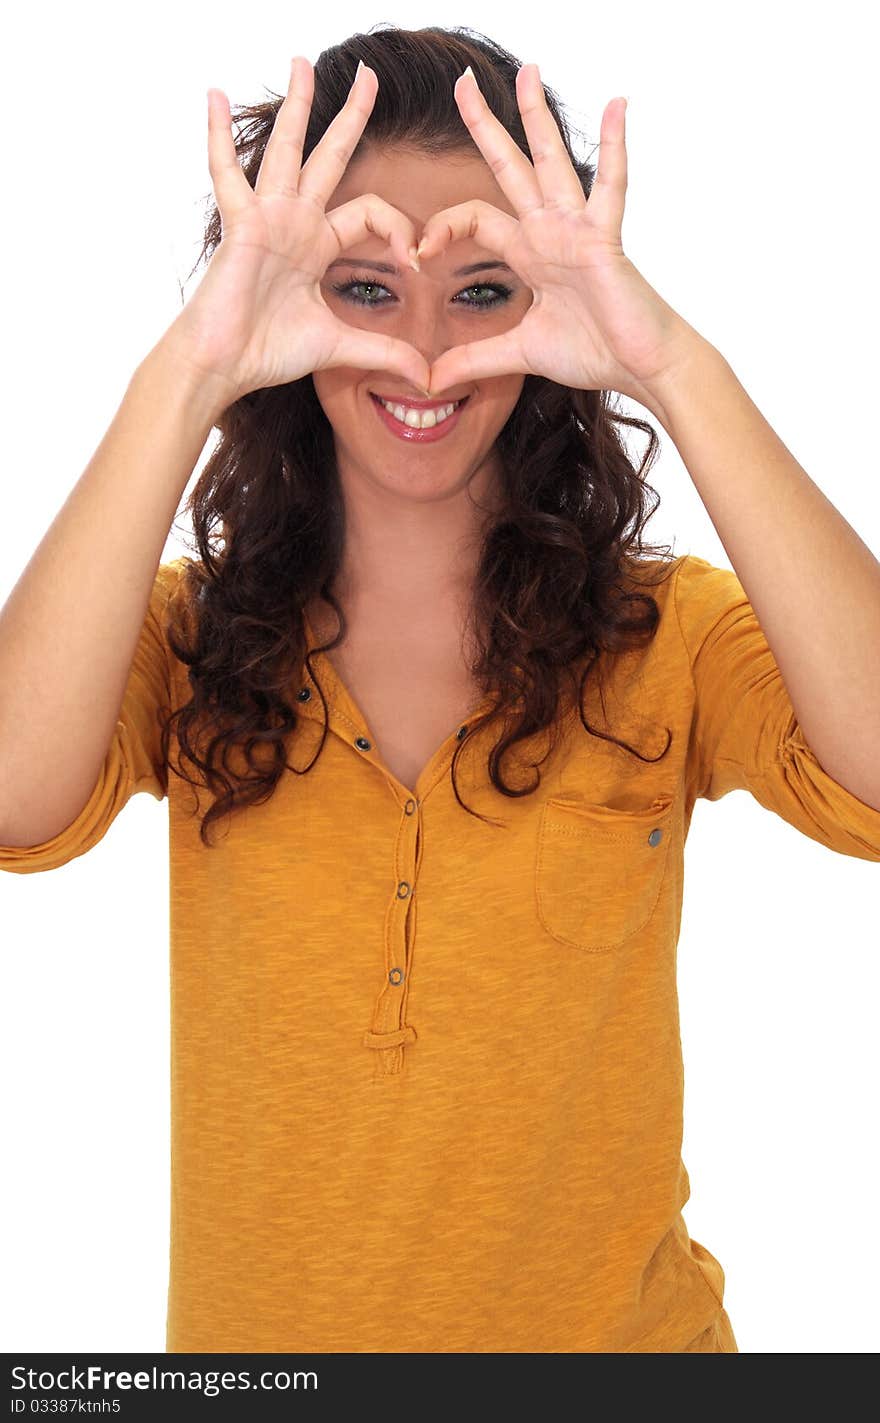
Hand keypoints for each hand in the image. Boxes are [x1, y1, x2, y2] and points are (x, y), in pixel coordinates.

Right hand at [165, 58, 430, 404]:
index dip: (399, 229)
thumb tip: (428, 379)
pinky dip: (218, 134)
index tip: (416, 258)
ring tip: (303, 61)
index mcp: (317, 245)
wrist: (224, 364)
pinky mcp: (241, 223)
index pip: (369, 212)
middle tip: (370, 74)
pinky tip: (213, 93)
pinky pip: (227, 172)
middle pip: (330, 157)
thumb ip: (383, 351)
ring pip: (288, 149)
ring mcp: (266, 217)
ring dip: (298, 105)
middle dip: (352, 116)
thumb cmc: (268, 352)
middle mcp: (294, 222)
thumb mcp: (339, 346)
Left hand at [421, 66, 701, 405]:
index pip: (475, 219)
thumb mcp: (518, 354)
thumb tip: (430, 381)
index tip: (417, 251)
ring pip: (551, 161)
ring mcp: (577, 228)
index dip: (441, 228)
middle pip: (509, 167)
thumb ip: (473, 359)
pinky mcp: (604, 237)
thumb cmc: (593, 352)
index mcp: (530, 253)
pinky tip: (617, 104)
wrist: (639, 366)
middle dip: (484, 126)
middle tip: (461, 82)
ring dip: (537, 115)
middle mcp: (550, 230)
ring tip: (528, 69)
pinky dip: (615, 146)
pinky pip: (611, 185)